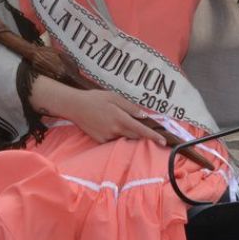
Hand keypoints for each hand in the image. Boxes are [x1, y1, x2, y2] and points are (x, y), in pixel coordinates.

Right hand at [47, 88, 165, 145]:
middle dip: (141, 134)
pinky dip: (116, 134)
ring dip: (127, 132)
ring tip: (117, 120)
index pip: (141, 130)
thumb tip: (144, 116)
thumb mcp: (114, 97)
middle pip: (135, 136)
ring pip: (124, 138)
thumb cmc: (95, 98)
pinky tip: (107, 124)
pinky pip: (113, 139)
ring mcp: (107, 137)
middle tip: (143, 126)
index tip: (164, 141)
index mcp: (120, 118)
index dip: (153, 136)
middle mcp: (115, 130)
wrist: (74, 106)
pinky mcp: (100, 141)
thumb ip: (130, 107)